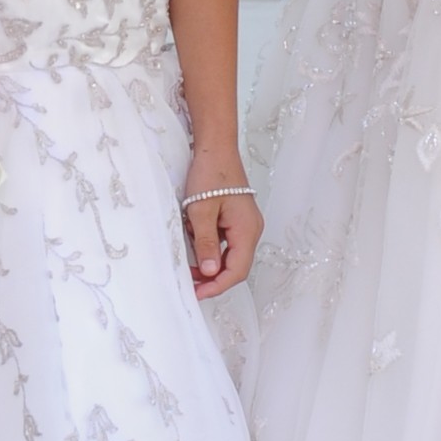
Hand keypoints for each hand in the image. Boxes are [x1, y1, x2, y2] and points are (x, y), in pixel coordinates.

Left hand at [182, 160, 260, 297]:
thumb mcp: (201, 212)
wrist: (216, 148)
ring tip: (188, 262)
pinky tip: (194, 240)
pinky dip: (210, 247)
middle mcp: (251, 229)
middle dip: (213, 277)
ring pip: (230, 255)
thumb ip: (206, 244)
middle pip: (236, 265)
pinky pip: (226, 242)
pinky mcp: (237, 219)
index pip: (237, 270)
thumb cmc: (210, 174)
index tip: (197, 293)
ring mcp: (245, 224)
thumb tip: (211, 273)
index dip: (217, 286)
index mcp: (247, 229)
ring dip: (210, 262)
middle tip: (190, 282)